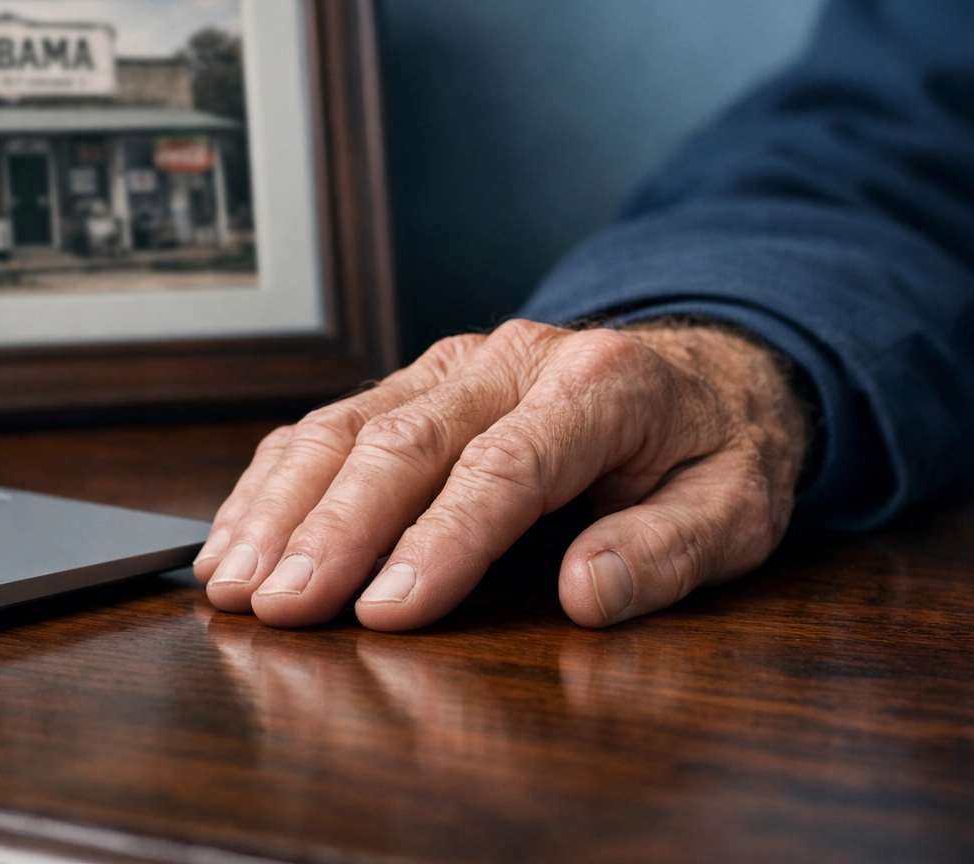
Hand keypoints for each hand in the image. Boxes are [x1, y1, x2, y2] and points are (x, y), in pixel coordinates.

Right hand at [192, 320, 807, 629]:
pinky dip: (277, 480)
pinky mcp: (418, 380)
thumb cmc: (712, 448)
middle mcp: (513, 361)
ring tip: (236, 580)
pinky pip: (332, 421)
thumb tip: (588, 593)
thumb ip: (667, 549)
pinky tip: (238, 534)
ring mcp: (455, 364)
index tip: (388, 611)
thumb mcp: (736, 508)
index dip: (441, 540)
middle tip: (283, 605)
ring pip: (349, 424)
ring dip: (285, 505)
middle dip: (335, 528)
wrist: (702, 371)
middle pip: (406, 440)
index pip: (506, 465)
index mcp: (600, 386)